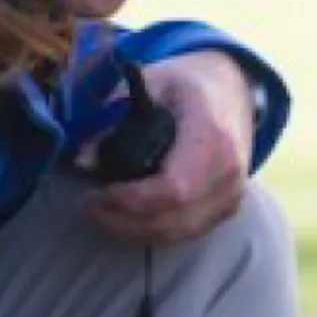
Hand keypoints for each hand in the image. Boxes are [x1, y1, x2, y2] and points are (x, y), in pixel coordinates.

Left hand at [79, 51, 254, 244]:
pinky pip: (187, 232)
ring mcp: (231, 194)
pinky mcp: (228, 208)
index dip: (131, 200)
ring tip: (103, 213)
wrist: (234, 90)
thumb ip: (114, 117)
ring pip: (178, 233)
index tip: (97, 194)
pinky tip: (128, 217)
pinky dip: (153, 230)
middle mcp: (228, 172)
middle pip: (172, 219)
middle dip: (123, 221)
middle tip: (89, 207)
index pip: (174, 187)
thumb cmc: (189, 83)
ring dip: (134, 230)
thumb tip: (82, 159)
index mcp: (210, 135)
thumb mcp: (149, 83)